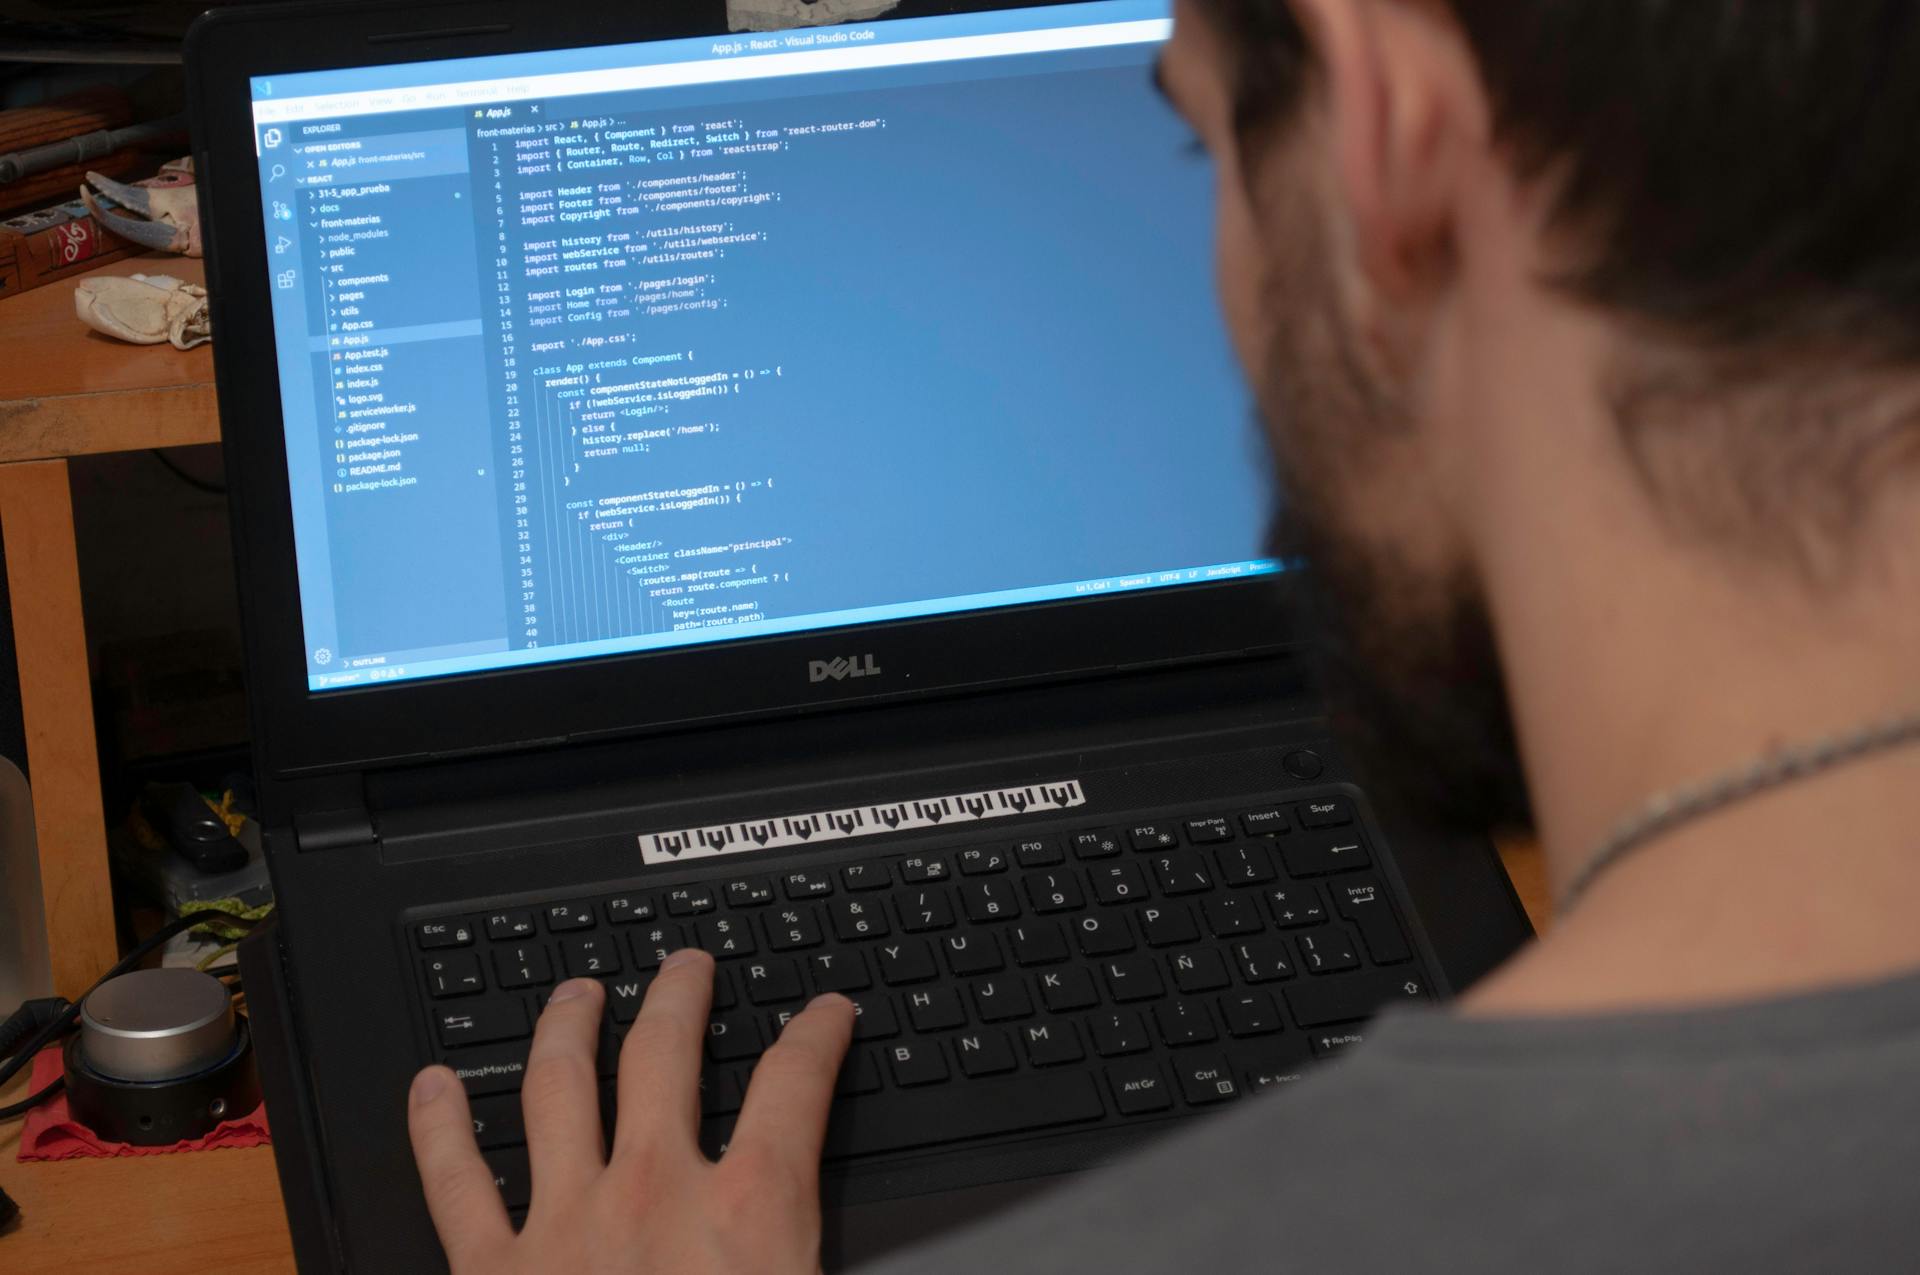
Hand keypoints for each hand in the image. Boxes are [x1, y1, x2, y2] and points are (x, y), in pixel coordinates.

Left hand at [407, 949, 856, 1273]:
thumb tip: (847, 1250)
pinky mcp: (491, 1272)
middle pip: (667, 1054)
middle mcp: (655, 1194)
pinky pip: (454, 1182)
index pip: (797, 1084)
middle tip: (686, 965)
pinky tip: (432, 1085)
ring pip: (559, 1086)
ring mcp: (564, 1225)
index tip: (826, 1012)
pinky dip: (438, 1126)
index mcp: (750, 1213)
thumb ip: (813, 1259)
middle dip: (680, 995)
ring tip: (576, 991)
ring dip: (567, 1025)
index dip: (818, 1034)